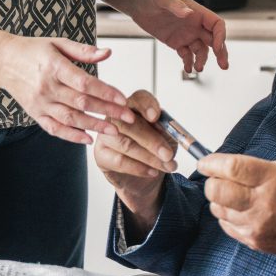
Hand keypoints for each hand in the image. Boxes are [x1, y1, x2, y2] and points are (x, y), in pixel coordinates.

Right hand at [0, 35, 135, 144]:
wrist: (3, 60)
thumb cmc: (34, 50)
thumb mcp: (58, 43)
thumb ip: (84, 50)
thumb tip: (108, 53)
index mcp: (54, 66)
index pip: (85, 83)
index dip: (106, 92)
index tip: (124, 99)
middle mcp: (46, 87)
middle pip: (82, 103)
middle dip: (107, 112)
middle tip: (129, 119)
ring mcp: (39, 102)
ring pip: (70, 118)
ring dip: (94, 126)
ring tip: (114, 132)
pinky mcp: (34, 113)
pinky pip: (54, 128)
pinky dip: (71, 136)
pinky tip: (88, 139)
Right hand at [93, 90, 177, 237]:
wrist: (147, 177)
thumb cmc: (157, 152)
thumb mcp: (168, 139)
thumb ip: (168, 132)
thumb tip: (173, 134)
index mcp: (134, 105)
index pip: (138, 98)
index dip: (148, 105)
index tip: (157, 116)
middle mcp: (116, 117)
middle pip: (131, 122)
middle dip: (152, 139)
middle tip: (169, 154)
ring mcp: (105, 135)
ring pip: (125, 142)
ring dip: (149, 156)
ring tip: (167, 165)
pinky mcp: (101, 155)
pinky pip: (118, 160)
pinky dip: (138, 167)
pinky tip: (152, 171)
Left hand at [130, 0, 227, 73]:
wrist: (137, 4)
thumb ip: (176, 6)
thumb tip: (189, 13)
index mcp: (196, 12)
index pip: (216, 24)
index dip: (220, 36)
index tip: (217, 48)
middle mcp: (195, 24)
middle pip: (214, 39)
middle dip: (220, 52)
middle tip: (224, 65)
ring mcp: (186, 34)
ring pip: (201, 50)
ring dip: (202, 60)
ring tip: (198, 68)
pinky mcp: (177, 42)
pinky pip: (187, 55)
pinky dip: (189, 62)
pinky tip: (187, 69)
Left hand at [197, 154, 275, 274]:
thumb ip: (259, 167)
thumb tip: (230, 166)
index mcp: (273, 179)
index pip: (232, 167)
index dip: (212, 163)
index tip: (205, 161)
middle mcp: (262, 203)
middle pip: (217, 189)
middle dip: (211, 180)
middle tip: (217, 176)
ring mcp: (256, 225)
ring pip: (218, 208)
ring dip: (219, 198)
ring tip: (233, 194)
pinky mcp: (253, 241)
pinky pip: (226, 225)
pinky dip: (227, 215)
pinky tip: (240, 210)